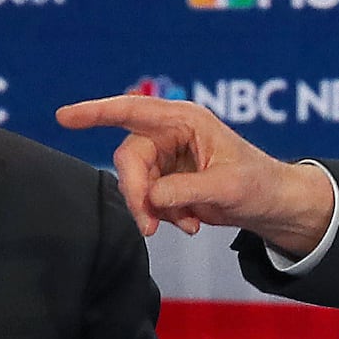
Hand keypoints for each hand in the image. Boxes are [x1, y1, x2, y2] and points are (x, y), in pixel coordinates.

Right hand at [54, 93, 336, 250]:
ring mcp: (167, 155)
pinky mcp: (168, 178)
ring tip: (188, 225)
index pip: (131, 111)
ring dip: (155, 210)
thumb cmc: (259, 184)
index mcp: (185, 120)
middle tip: (148, 227)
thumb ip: (186, 189)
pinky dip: (164, 215)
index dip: (95, 113)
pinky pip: (148, 198)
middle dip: (137, 194)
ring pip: (137, 183)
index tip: (64, 117)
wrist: (274, 205)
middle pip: (130, 159)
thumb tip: (150, 197)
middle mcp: (171, 132)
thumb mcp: (227, 187)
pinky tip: (190, 224)